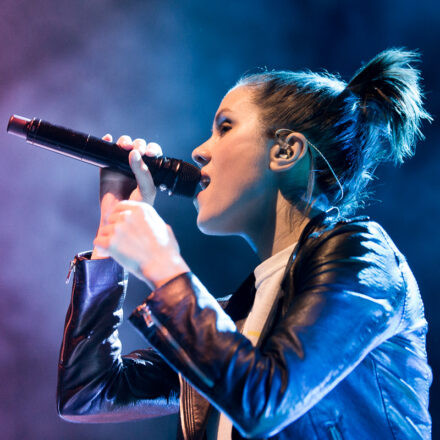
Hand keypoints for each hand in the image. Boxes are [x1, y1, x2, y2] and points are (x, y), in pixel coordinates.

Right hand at [91, 134, 161, 258]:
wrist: (118, 219)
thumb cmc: (137, 208)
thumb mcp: (147, 190)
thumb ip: (143, 172)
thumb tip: (134, 152)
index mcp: (149, 170)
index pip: (152, 153)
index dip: (151, 149)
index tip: (149, 153)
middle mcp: (136, 166)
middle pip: (138, 146)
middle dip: (138, 144)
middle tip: (136, 150)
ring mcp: (120, 166)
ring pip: (122, 146)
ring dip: (124, 141)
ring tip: (123, 146)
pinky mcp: (106, 168)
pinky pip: (106, 152)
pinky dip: (106, 142)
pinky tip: (108, 139)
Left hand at [93, 200, 189, 288]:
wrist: (162, 266)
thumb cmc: (166, 250)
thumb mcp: (163, 227)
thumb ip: (151, 220)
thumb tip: (148, 222)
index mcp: (141, 210)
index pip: (120, 206)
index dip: (120, 216)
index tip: (121, 225)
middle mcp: (128, 216)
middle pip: (111, 218)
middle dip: (114, 229)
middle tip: (123, 241)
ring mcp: (118, 228)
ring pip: (104, 231)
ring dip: (109, 240)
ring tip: (122, 250)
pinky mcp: (110, 242)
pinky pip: (98, 242)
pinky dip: (103, 249)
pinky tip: (111, 253)